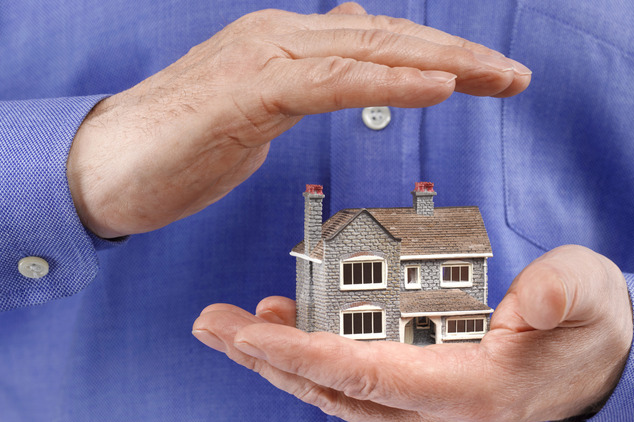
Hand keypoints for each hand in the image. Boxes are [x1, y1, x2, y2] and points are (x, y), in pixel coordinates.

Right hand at [67, 2, 530, 237]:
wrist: (107, 164)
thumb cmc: (184, 141)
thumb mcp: (262, 101)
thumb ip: (310, 72)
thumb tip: (348, 40)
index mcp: (290, 43)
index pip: (380, 41)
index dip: (440, 54)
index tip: (492, 74)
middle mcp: (282, 35)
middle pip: (388, 37)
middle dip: (460, 54)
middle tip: (516, 75)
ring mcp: (265, 55)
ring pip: (370, 50)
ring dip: (442, 61)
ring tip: (498, 76)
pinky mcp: (249, 90)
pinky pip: (333, 82)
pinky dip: (391, 82)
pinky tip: (438, 87)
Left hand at [193, 245, 632, 421]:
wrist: (591, 356)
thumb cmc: (584, 322)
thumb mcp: (585, 292)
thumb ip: (562, 293)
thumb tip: (534, 297)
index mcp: (470, 389)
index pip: (372, 376)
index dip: (308, 355)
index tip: (252, 333)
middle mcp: (436, 410)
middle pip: (337, 391)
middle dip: (271, 360)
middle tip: (215, 324)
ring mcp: (423, 406)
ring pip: (337, 391)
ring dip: (283, 360)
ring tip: (237, 324)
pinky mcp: (418, 388)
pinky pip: (353, 379)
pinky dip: (314, 355)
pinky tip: (289, 324)